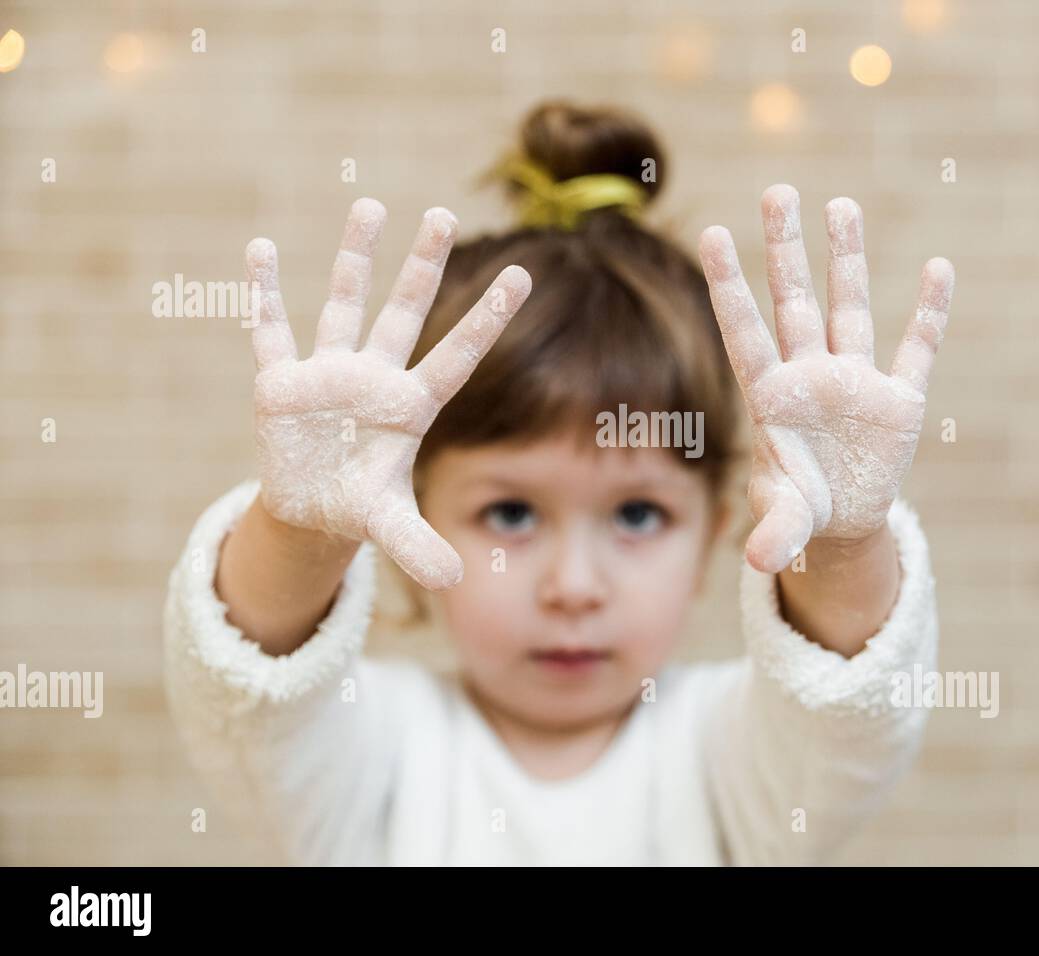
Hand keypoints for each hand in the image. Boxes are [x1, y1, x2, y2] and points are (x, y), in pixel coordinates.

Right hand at [243, 197, 530, 590]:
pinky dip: (263, 294)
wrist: (311, 505)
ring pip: (343, 303)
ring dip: (354, 258)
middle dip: (422, 266)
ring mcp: (328, 373)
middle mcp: (374, 378)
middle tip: (444, 213)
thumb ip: (418, 546)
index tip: (522, 275)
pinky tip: (260, 248)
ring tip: (370, 205)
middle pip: (404, 313)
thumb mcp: (387, 526)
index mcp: (408, 407)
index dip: (486, 319)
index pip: (457, 356)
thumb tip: (455, 584)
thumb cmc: (359, 504)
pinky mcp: (282, 382)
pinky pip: (271, 330)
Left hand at [698, 184, 953, 573]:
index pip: (747, 332)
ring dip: (848, 260)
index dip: (730, 286)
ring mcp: (855, 382)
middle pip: (797, 303)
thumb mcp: (786, 520)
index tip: (712, 233)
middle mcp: (811, 377)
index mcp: (773, 398)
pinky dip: (929, 314)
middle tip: (777, 190)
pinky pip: (916, 349)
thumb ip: (775, 532)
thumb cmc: (798, 507)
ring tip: (841, 205)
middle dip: (787, 251)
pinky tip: (939, 269)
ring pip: (851, 309)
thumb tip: (762, 562)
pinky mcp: (898, 400)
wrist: (841, 520)